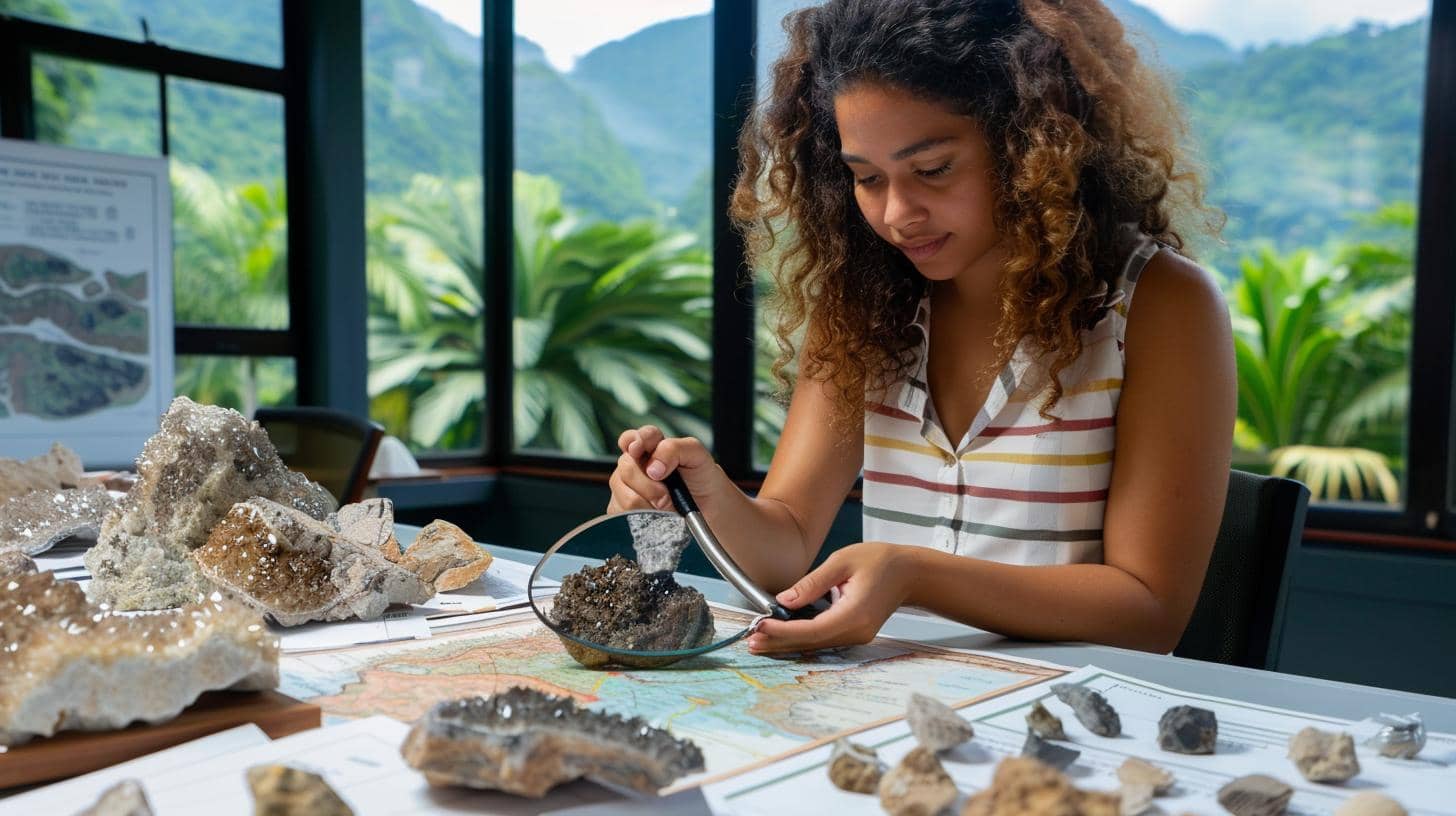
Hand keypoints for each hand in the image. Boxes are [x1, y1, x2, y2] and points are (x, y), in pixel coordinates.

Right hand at [606, 425, 718, 513]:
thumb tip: (652, 468)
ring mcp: (627, 486)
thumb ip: (674, 448)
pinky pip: (621, 510)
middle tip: (666, 493)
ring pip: (621, 490)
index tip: (640, 450)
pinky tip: (654, 515)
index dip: (635, 442)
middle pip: (626, 465)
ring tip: (665, 505)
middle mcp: (636, 464)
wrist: (710, 511)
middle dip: (647, 483)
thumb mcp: (697, 456)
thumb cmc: (703, 480)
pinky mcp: (623, 508)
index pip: (632, 437)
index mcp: (651, 446)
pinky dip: (641, 514)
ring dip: (646, 501)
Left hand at [747, 542, 919, 654]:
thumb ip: (812, 583)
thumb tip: (784, 601)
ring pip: (815, 645)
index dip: (783, 631)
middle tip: (750, 641)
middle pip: (811, 643)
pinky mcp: (854, 634)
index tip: (760, 626)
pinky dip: (801, 638)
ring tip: (759, 640)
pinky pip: (823, 640)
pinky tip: (781, 635)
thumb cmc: (880, 561)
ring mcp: (856, 636)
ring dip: (786, 643)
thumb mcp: (842, 561)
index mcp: (854, 614)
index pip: (812, 630)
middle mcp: (856, 632)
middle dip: (778, 643)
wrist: (909, 573)